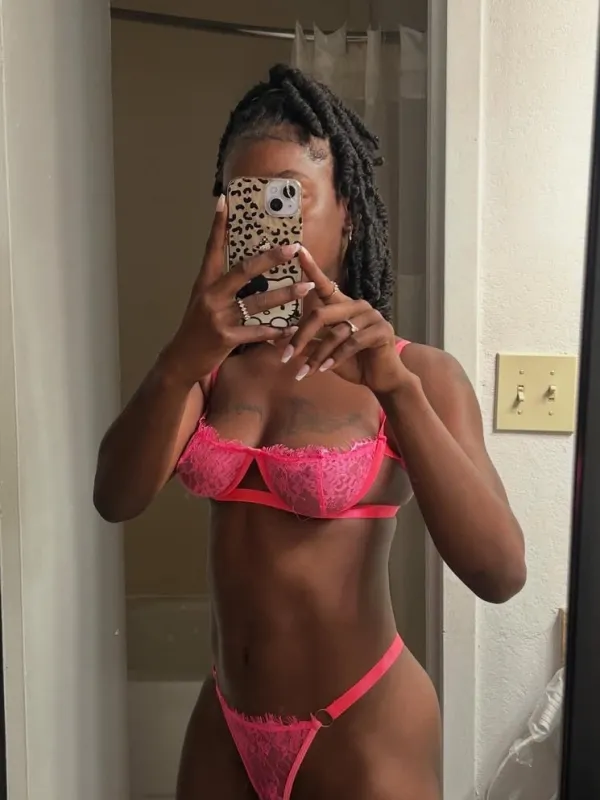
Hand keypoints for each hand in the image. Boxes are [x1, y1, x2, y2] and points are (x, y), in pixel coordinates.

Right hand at [163, 197, 313, 386]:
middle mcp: (210, 296)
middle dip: (270, 259)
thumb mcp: (204, 302)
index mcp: (204, 283)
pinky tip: (292, 327)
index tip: (225, 200)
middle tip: (292, 248)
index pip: (212, 248)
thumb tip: (249, 269)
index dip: (218, 225)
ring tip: (305, 287)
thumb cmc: (197, 328)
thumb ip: (223, 286)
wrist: (181, 359)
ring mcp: (218, 317)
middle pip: (243, 271)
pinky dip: (276, 330)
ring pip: (257, 302)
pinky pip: (257, 332)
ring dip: (284, 295)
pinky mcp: (226, 338)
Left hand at [281, 247, 412, 394]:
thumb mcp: (325, 352)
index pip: (324, 285)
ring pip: (335, 333)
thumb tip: (278, 339)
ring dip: (317, 355)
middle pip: (321, 314)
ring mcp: (371, 316)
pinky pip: (352, 342)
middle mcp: (357, 305)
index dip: (311, 268)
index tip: (297, 250)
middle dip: (300, 337)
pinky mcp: (382, 331)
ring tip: (305, 372)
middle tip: (285, 356)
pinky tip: (325, 369)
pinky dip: (335, 358)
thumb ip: (308, 343)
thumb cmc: (353, 362)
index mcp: (343, 306)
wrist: (381, 378)